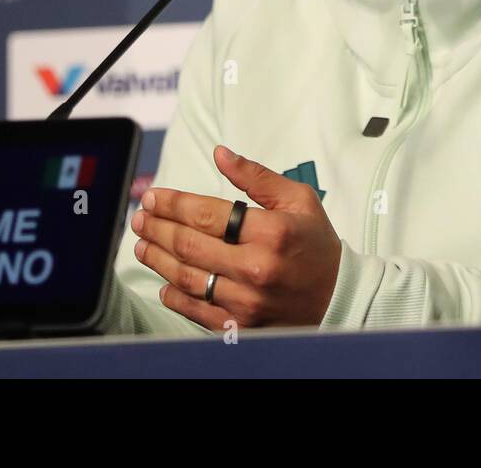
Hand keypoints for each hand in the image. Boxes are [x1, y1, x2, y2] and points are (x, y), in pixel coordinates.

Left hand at [131, 145, 341, 331]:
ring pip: (186, 277)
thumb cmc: (317, 245)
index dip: (173, 204)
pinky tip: (163, 280)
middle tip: (140, 217)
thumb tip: (220, 154)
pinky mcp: (241, 327)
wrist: (340, 298)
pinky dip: (174, 295)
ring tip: (142, 244)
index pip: (207, 214)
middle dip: (157, 227)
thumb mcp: (299, 201)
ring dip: (157, 259)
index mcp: (272, 233)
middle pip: (189, 245)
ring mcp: (246, 302)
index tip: (153, 197)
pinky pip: (195, 310)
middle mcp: (256, 268)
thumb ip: (257, 177)